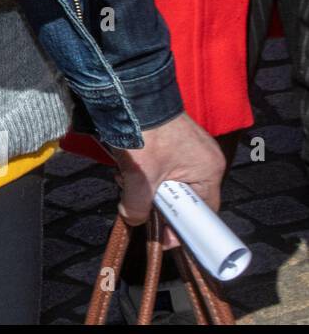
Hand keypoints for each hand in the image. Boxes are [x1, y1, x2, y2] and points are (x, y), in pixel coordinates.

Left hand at [108, 112, 225, 247]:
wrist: (128, 95)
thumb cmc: (144, 134)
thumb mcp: (140, 177)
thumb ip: (137, 205)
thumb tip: (134, 220)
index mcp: (209, 169)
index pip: (203, 213)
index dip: (183, 228)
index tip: (165, 238)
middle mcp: (204, 159)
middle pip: (184, 198)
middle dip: (157, 204)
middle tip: (136, 205)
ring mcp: (188, 148)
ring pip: (168, 182)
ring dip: (145, 187)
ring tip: (125, 180)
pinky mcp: (171, 140)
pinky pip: (161, 166)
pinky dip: (143, 171)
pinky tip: (125, 168)